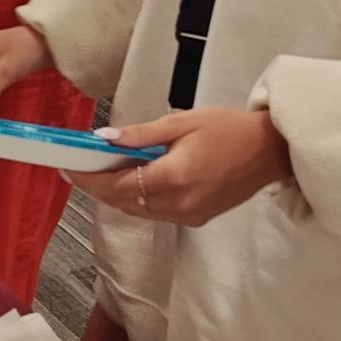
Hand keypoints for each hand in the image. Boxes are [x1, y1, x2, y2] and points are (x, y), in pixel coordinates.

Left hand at [67, 108, 291, 227]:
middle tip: (79, 170)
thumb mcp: (182, 122)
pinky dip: (139, 200)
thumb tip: (105, 139)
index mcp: (174, 177)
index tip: (70, 169)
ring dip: (117, 195)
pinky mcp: (197, 218)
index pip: (118, 184)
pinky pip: (157, 214)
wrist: (270, 151)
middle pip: (124, 202)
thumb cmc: (230, 129)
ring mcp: (189, 215)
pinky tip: (134, 181)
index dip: (91, 179)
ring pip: (139, 211)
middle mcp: (179, 203)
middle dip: (98, 188)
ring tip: (101, 173)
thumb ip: (142, 134)